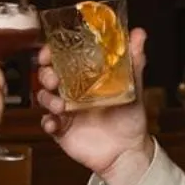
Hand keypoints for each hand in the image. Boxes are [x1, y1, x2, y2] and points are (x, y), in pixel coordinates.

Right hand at [36, 25, 153, 184]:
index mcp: (84, 78)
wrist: (127, 151)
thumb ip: (134, 60)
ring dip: (47, 98)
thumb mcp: (133, 86)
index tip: (48, 52)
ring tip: (60, 105)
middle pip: (47, 76)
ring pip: (44, 97)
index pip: (61, 59)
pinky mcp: (61, 129)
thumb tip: (140, 33)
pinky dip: (47, 122)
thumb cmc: (129, 117)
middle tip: (54, 79)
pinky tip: (55, 123)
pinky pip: (46, 123)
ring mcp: (64, 111)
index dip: (50, 53)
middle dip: (45, 74)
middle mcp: (71, 91)